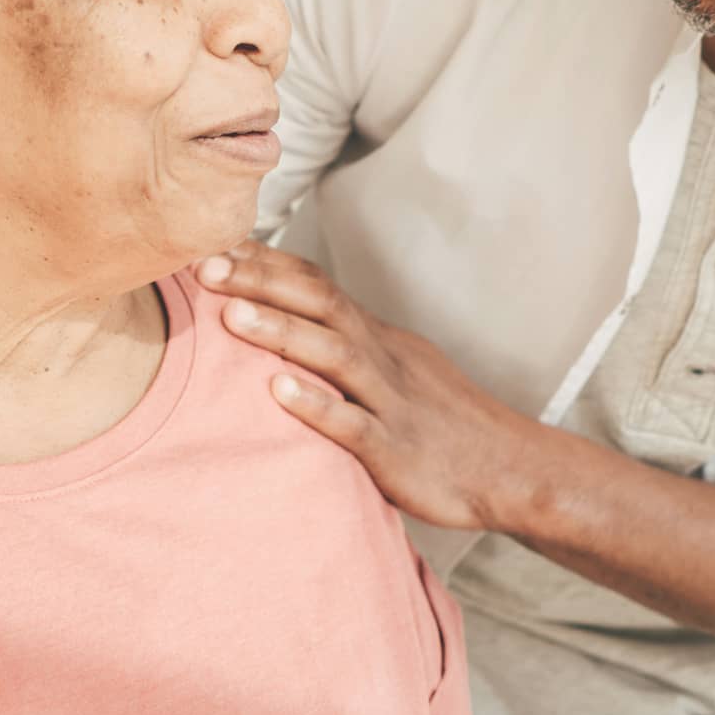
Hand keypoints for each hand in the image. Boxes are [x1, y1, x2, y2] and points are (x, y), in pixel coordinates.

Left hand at [200, 243, 542, 531]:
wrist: (511, 468)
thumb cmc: (447, 423)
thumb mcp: (400, 370)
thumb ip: (351, 347)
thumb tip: (298, 324)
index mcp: (378, 338)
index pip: (318, 285)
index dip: (267, 264)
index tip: (214, 246)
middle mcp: (382, 358)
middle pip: (320, 304)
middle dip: (260, 283)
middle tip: (203, 265)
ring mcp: (390, 400)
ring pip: (334, 354)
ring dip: (280, 331)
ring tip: (230, 314)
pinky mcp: (396, 449)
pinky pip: (354, 423)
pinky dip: (316, 405)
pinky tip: (278, 392)